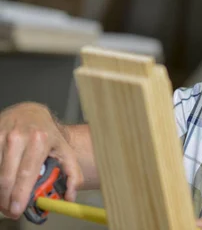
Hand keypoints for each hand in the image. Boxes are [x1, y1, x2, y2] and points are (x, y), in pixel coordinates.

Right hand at [0, 103, 82, 218]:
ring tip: (5, 197)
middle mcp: (18, 136)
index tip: (17, 209)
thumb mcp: (64, 149)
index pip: (27, 172)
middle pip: (7, 176)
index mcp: (40, 139)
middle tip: (10, 209)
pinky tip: (2, 183)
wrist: (30, 112)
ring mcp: (1, 135)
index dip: (20, 193)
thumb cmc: (47, 133)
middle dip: (6, 198)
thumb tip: (70, 196)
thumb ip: (72, 173)